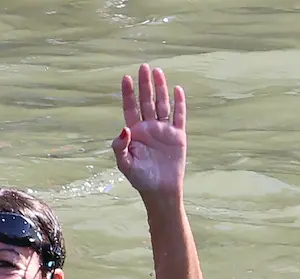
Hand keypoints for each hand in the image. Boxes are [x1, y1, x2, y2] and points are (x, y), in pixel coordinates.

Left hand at [111, 64, 186, 199]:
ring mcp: (164, 131)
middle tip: (143, 66)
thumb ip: (120, 147)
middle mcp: (149, 128)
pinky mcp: (178, 136)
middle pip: (146, 101)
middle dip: (144, 84)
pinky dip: (179, 103)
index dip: (128, 93)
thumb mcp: (125, 164)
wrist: (160, 191)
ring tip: (158, 72)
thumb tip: (123, 128)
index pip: (130, 108)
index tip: (126, 77)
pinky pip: (179, 116)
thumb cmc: (140, 179)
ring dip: (160, 89)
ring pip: (162, 105)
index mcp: (134, 132)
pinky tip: (177, 89)